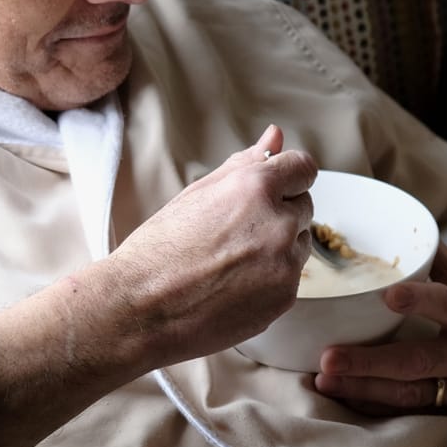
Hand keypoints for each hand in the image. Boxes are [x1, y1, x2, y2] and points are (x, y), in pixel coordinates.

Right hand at [106, 125, 317, 364]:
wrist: (142, 309)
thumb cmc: (160, 250)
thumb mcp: (198, 193)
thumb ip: (245, 163)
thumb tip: (275, 137)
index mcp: (256, 188)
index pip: (304, 168)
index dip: (288, 177)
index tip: (277, 187)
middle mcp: (278, 223)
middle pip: (304, 206)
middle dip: (280, 212)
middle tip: (237, 231)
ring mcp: (285, 264)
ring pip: (301, 244)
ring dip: (280, 246)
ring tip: (233, 260)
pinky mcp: (285, 298)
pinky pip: (291, 278)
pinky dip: (272, 279)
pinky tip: (234, 284)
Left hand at [313, 244, 446, 415]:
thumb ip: (439, 259)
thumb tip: (399, 222)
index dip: (422, 301)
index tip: (388, 295)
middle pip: (418, 362)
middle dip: (370, 363)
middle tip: (328, 358)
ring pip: (409, 394)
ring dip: (363, 388)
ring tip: (323, 379)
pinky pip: (411, 411)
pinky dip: (374, 404)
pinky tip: (343, 395)